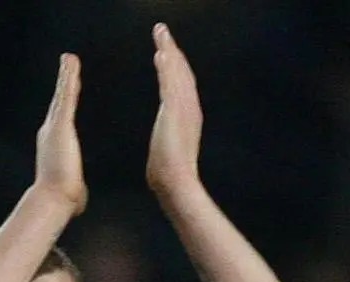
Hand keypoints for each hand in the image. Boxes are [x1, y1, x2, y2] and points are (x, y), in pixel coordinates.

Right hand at [35, 52, 86, 214]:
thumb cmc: (63, 198)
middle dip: (63, 81)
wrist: (53, 199)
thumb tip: (77, 203)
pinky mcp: (60, 125)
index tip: (68, 89)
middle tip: (67, 63)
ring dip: (65, 75)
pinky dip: (68, 79)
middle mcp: (50, 132)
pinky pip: (66, 96)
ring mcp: (54, 127)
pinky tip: (71, 65)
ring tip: (69, 57)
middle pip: (59, 101)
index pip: (61, 117)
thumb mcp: (70, 188)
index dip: (64, 101)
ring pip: (61, 95)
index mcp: (54, 145)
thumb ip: (74, 187)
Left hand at [146, 23, 202, 196]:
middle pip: (181, 71)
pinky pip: (171, 85)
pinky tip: (161, 53)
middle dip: (172, 49)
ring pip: (177, 73)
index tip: (163, 49)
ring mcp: (185, 109)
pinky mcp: (176, 113)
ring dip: (169, 51)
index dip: (172, 64)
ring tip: (160, 33)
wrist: (176, 184)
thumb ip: (166, 137)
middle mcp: (189, 107)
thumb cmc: (167, 173)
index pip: (178, 83)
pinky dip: (167, 68)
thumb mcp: (165, 147)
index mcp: (184, 114)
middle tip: (161, 30)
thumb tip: (163, 142)